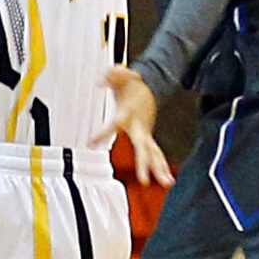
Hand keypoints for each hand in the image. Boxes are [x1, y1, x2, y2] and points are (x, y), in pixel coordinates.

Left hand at [93, 66, 174, 187]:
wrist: (148, 88)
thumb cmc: (130, 84)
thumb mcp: (118, 75)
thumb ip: (108, 76)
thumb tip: (98, 83)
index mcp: (127, 113)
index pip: (114, 125)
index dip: (103, 134)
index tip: (90, 143)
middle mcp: (139, 127)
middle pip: (142, 147)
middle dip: (143, 163)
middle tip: (143, 179)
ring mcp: (145, 134)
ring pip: (154, 153)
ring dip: (160, 169)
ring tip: (167, 183)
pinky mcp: (147, 138)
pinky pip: (156, 154)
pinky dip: (162, 167)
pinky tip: (168, 181)